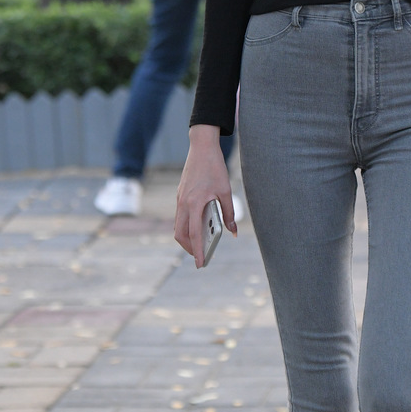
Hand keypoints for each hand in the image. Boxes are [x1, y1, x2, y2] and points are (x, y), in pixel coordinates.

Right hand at [174, 125, 236, 266]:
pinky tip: (199, 228)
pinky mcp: (180, 195)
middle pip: (180, 234)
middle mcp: (183, 203)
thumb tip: (233, 232)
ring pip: (178, 226)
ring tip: (201, 245)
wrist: (201, 147)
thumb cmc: (215, 168)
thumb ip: (229, 213)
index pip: (193, 233)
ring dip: (187, 238)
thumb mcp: (226, 191)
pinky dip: (187, 226)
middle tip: (201, 257)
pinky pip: (180, 216)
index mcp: (194, 203)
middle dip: (190, 248)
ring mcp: (179, 199)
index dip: (197, 251)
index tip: (200, 264)